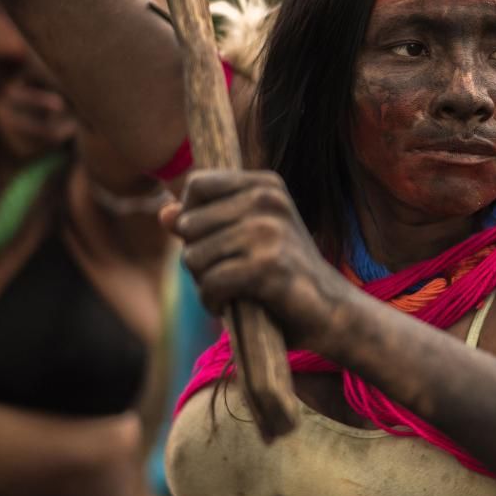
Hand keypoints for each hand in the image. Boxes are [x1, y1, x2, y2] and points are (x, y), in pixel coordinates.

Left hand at [162, 170, 347, 349]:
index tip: (213, 241)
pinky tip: (228, 306)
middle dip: (196, 257)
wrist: (331, 310)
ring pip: (194, 257)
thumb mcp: (247, 237)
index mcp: (266, 184)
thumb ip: (205, 221)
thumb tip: (164, 213)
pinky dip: (212, 302)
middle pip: (189, 224)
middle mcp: (268, 200)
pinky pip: (210, 283)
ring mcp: (269, 232)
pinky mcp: (267, 267)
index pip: (197, 184)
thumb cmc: (284, 272)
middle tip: (224, 273)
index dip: (191, 217)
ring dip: (204, 283)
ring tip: (230, 290)